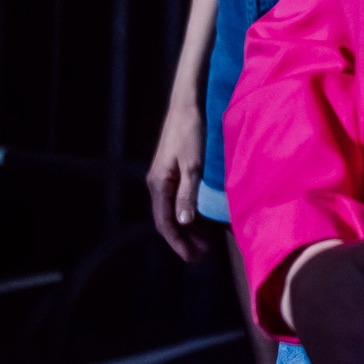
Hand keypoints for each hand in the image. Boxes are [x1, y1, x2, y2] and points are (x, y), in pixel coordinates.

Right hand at [147, 95, 214, 262]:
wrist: (187, 105)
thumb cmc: (191, 132)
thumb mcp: (193, 165)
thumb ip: (187, 194)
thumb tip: (183, 222)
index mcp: (159, 184)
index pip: (165, 223)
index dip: (179, 243)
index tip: (193, 258)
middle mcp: (158, 184)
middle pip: (168, 221)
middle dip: (184, 240)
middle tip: (202, 257)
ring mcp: (164, 178)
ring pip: (173, 212)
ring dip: (188, 229)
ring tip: (205, 244)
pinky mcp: (173, 172)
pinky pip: (179, 200)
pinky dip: (190, 214)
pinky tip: (204, 222)